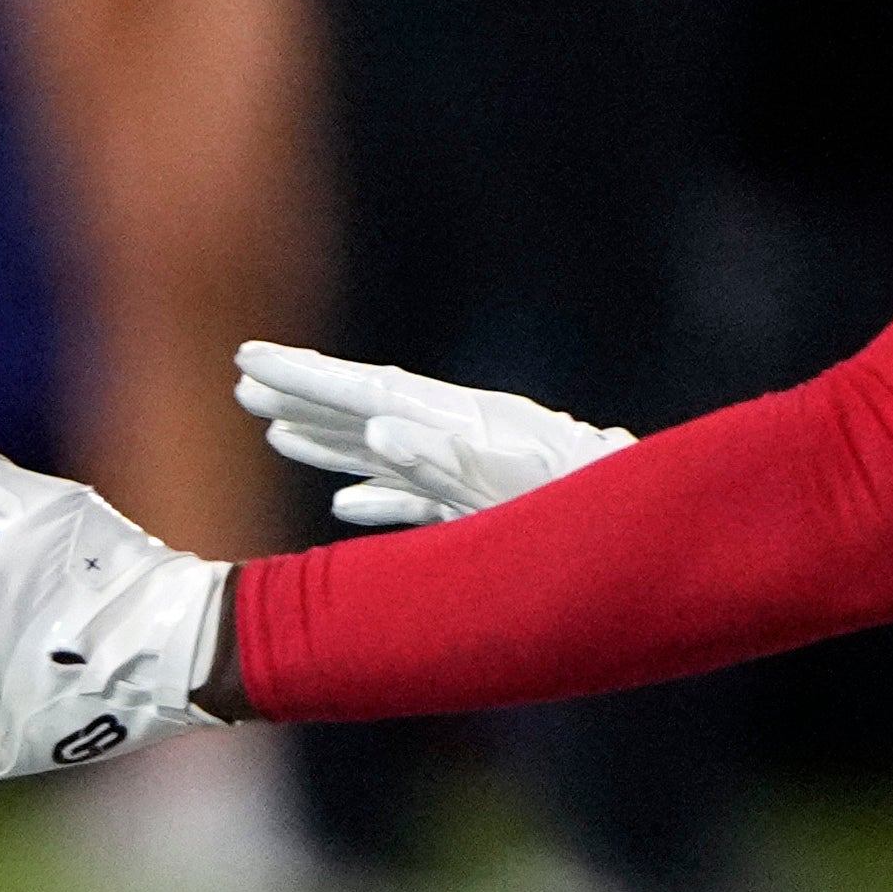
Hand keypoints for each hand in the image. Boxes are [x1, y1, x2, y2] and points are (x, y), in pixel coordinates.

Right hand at [232, 344, 628, 529]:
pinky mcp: (483, 513)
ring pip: (380, 451)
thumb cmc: (586, 509)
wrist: (654, 531)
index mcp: (459, 420)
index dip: (305, 378)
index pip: (366, 390)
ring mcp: (470, 474)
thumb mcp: (516, 483)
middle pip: (364, 409)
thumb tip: (378, 423)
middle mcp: (459, 437)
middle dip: (302, 395)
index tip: (248, 360)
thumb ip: (445, 456)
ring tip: (269, 429)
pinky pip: (415, 504)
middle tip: (238, 377)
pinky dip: (374, 502)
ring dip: (325, 441)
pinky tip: (341, 508)